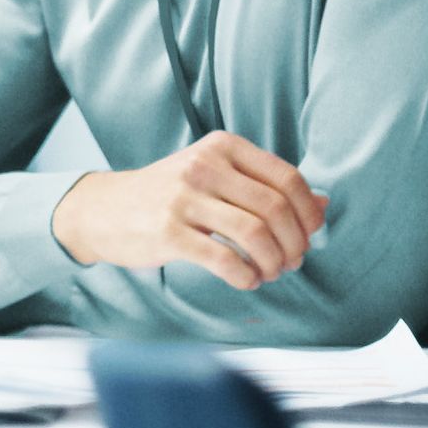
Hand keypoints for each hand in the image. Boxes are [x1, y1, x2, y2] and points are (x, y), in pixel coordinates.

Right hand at [49, 131, 329, 290]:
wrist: (104, 209)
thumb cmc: (169, 195)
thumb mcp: (216, 177)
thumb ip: (265, 187)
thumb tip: (324, 205)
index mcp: (222, 146)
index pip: (287, 178)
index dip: (309, 213)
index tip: (309, 236)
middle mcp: (204, 166)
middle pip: (275, 208)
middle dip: (294, 243)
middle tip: (291, 261)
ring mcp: (183, 197)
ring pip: (254, 233)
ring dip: (273, 262)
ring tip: (269, 272)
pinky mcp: (167, 231)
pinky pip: (224, 259)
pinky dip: (246, 276)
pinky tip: (246, 281)